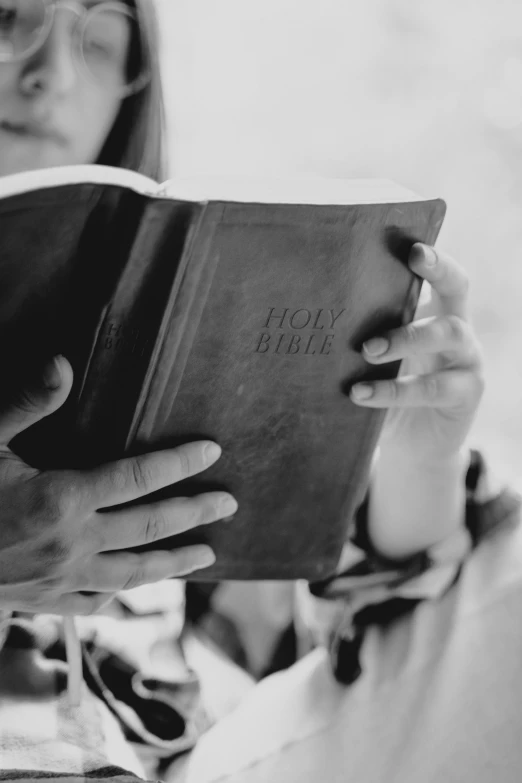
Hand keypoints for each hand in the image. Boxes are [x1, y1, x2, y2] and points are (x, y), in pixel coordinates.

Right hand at [0, 356, 236, 614]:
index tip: (212, 451)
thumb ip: (27, 402)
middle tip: (229, 503)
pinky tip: (140, 591)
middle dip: (195, 512)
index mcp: (62, 499)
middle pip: (151, 527)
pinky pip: (97, 602)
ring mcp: (61, 580)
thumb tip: (64, 364)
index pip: (140, 476)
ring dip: (174, 561)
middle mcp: (72, 543)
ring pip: (135, 573)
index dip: (180, 463)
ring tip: (208, 555)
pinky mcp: (44, 601)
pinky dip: (125, 594)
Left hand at [350, 244, 483, 557]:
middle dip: (431, 277)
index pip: (443, 275)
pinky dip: (394, 391)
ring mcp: (467, 360)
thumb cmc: (386, 390)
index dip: (434, 260)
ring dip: (406, 337)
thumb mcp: (375, 361)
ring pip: (447, 334)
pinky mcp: (467, 395)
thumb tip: (301, 314)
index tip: (413, 246)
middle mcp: (458, 328)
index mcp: (437, 311)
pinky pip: (432, 388)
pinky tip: (360, 394)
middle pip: (456, 291)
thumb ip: (358, 336)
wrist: (410, 446)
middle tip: (400, 271)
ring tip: (367, 349)